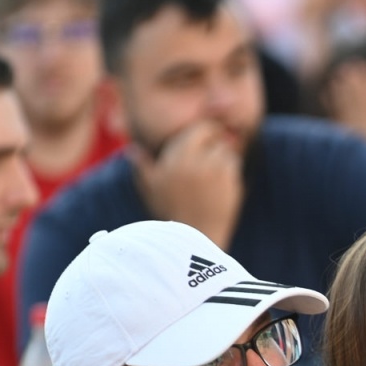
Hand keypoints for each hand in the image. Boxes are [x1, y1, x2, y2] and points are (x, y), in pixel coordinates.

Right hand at [128, 120, 243, 249]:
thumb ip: (142, 166)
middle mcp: (196, 160)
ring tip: (216, 169)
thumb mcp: (150, 189)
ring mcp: (215, 171)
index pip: (199, 130)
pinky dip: (230, 169)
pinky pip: (234, 164)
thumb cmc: (170, 212)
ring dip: (223, 155)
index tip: (205, 137)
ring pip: (226, 150)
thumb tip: (131, 149)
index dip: (204, 132)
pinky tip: (223, 181)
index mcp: (177, 158)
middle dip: (215, 141)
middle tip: (214, 149)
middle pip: (214, 136)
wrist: (194, 235)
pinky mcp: (230, 182)